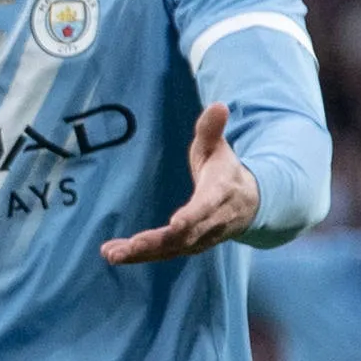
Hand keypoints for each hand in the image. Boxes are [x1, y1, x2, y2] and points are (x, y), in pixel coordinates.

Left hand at [103, 103, 260, 267]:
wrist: (248, 203)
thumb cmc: (225, 170)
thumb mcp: (218, 148)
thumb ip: (212, 129)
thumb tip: (218, 105)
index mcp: (219, 194)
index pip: (206, 207)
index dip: (193, 215)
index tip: (176, 223)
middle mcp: (211, 221)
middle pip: (185, 235)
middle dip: (157, 242)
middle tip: (130, 246)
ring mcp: (200, 238)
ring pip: (171, 249)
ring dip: (142, 253)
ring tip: (112, 254)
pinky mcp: (188, 246)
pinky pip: (163, 254)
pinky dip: (140, 256)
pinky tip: (113, 254)